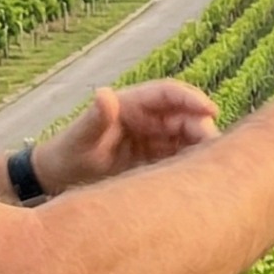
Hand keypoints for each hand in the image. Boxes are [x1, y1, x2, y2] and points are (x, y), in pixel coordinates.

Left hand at [34, 80, 218, 192]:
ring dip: (202, 149)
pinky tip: (199, 180)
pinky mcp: (159, 158)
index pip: (169, 94)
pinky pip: (184, 158)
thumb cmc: (67, 153)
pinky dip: (194, 165)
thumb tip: (105, 93)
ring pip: (190, 138)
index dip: (192, 99)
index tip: (211, 110)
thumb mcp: (79, 137)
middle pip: (187, 117)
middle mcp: (150, 118)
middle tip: (213, 150)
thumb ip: (95, 118)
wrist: (60, 177)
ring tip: (209, 169)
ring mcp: (156, 138)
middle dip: (203, 130)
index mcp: (133, 104)